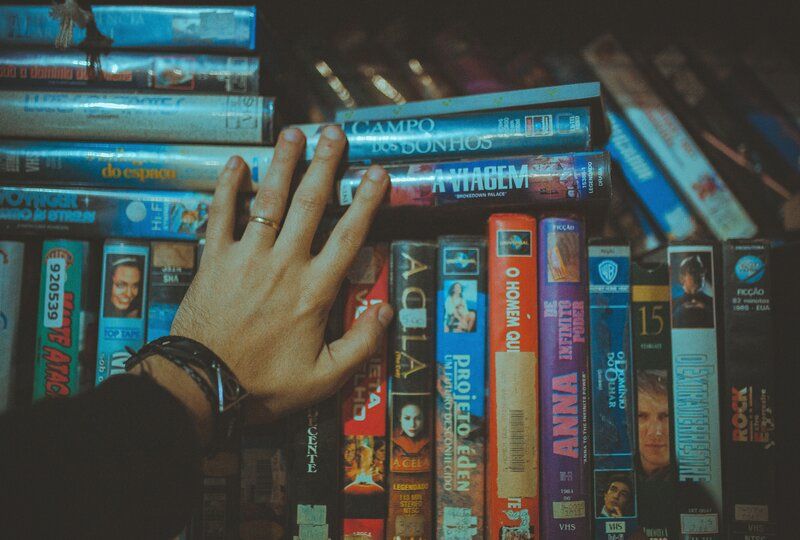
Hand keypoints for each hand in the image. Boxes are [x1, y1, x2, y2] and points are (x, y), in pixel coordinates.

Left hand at [153, 125, 392, 433]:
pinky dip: (227, 188)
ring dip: (282, 164)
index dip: (366, 202)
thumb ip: (361, 345)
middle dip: (324, 165)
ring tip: (293, 133)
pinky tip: (236, 163)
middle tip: (334, 132)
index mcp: (314, 291)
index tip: (377, 173)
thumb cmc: (265, 385)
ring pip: (269, 201)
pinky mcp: (214, 260)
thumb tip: (387, 311)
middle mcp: (284, 265)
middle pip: (310, 205)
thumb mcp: (324, 379)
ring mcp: (246, 258)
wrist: (202, 385)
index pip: (348, 236)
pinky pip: (220, 216)